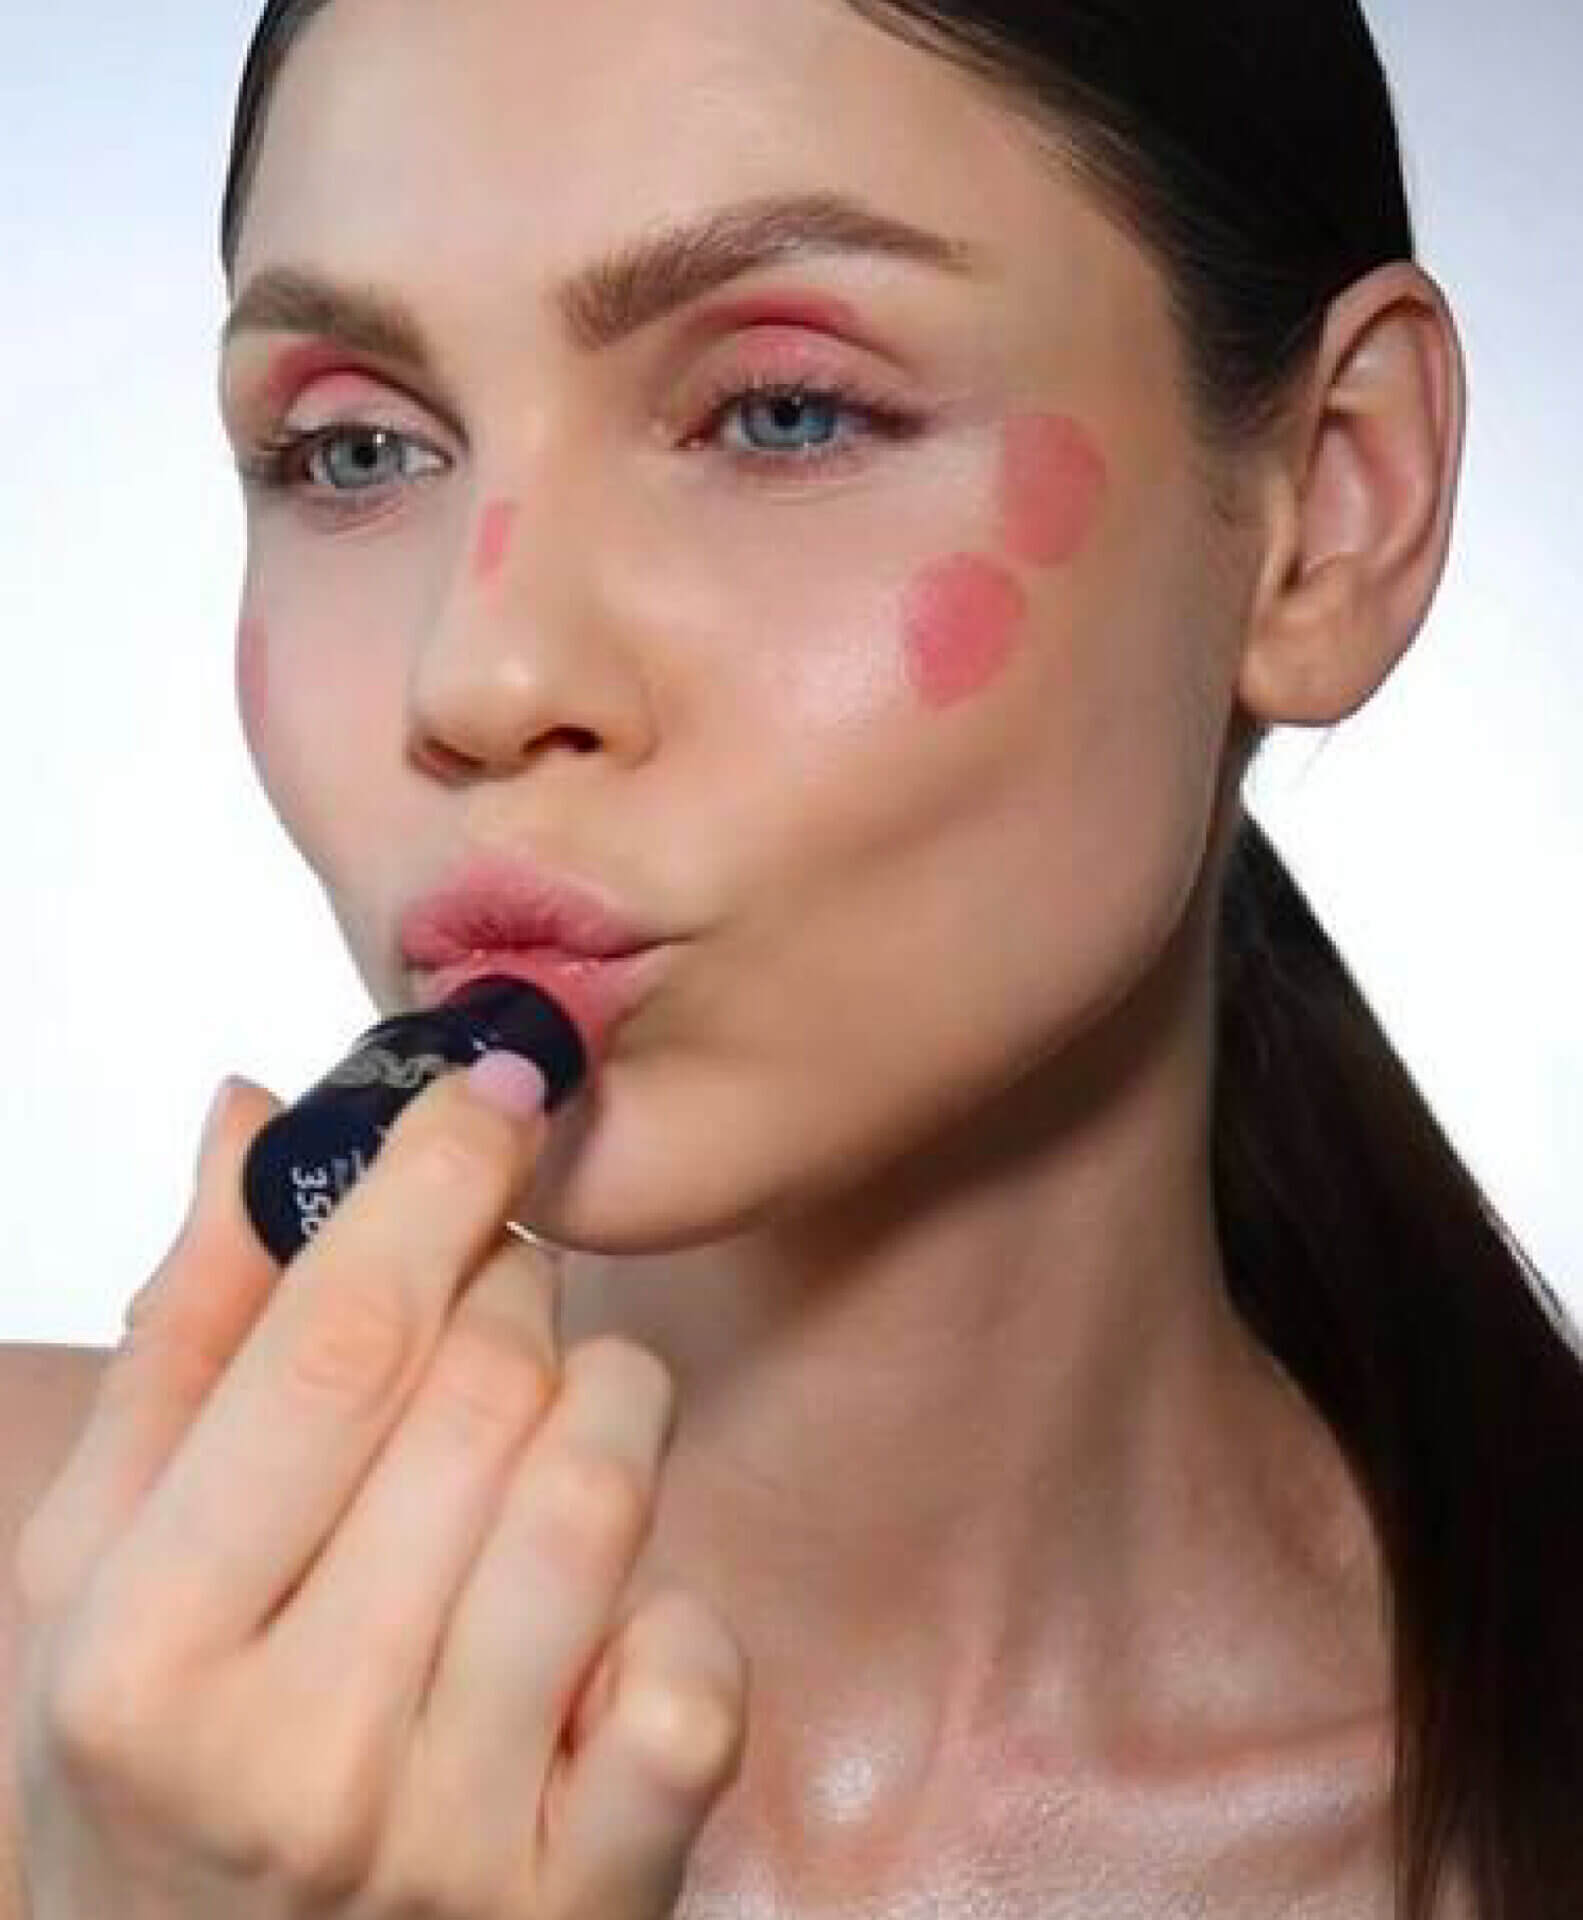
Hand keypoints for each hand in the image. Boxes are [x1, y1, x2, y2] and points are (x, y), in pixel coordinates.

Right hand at [11, 1062, 748, 1916]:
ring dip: (606, 1408)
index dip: (432, 1181)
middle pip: (486, 1393)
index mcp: (147, 1657)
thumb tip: (251, 1118)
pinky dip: (669, 1611)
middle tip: (493, 1295)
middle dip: (514, 1294)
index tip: (493, 1086)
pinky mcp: (585, 1912)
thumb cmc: (156, 1789)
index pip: (334, 1346)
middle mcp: (297, 1757)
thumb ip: (182, 1345)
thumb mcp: (100, 1582)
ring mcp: (452, 1851)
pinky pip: (692, 1676)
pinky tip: (595, 1632)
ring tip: (552, 1423)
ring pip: (600, 1496)